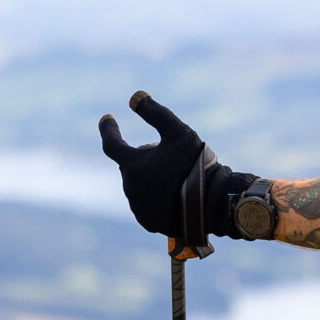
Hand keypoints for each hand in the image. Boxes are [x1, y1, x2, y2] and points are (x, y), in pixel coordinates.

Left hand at [96, 92, 258, 241]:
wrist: (211, 204)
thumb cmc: (195, 165)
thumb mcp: (179, 132)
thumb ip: (155, 113)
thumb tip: (134, 96)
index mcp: (132, 165)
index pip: (111, 144)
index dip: (108, 129)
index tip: (108, 118)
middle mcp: (130, 188)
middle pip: (132, 166)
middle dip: (145, 159)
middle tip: (171, 156)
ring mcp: (138, 207)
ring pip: (140, 187)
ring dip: (150, 179)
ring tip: (175, 178)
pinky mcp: (149, 222)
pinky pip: (147, 205)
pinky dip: (156, 198)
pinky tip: (173, 196)